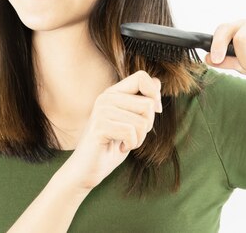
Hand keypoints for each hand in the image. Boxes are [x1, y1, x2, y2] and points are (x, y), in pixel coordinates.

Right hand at [62, 71, 161, 191]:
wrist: (88, 169)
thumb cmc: (112, 145)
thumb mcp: (131, 121)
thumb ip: (141, 101)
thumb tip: (157, 83)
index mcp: (113, 92)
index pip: (141, 77)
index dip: (154, 94)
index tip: (154, 111)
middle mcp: (106, 97)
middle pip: (148, 104)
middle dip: (148, 125)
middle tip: (132, 134)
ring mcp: (101, 111)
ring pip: (142, 122)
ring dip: (139, 138)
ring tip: (124, 142)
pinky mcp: (100, 126)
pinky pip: (131, 133)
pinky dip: (131, 144)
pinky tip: (119, 147)